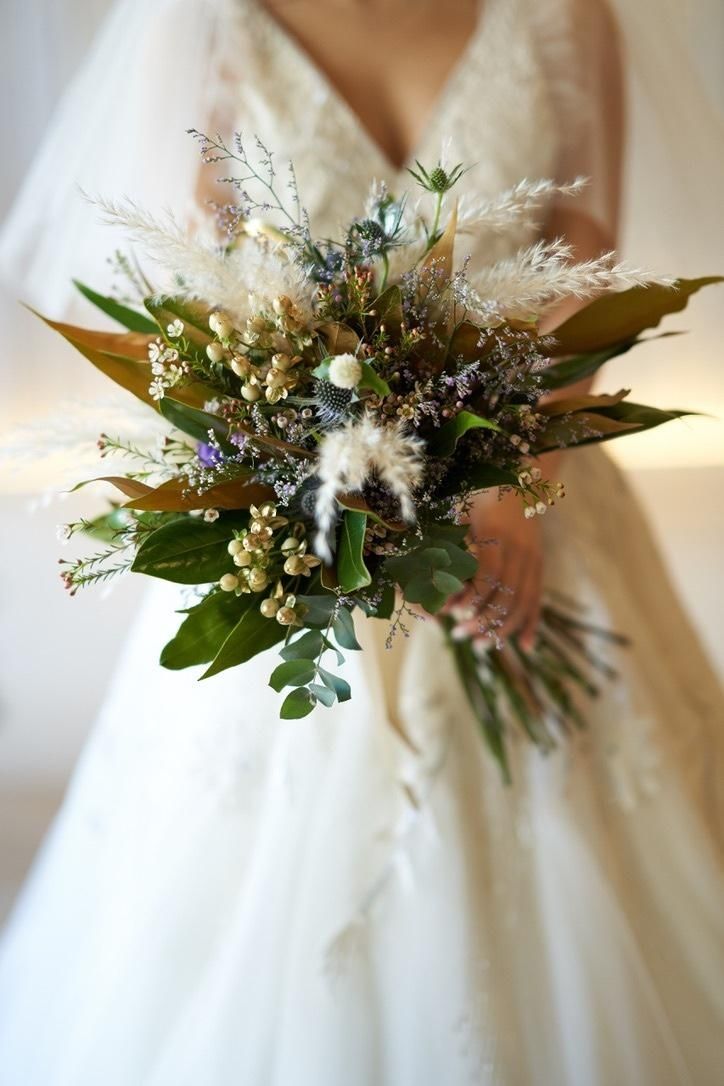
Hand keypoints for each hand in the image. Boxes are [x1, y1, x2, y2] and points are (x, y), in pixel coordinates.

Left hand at [444, 489, 543, 651]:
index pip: (490, 574)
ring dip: (503, 628)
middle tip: (459, 635)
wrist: (519, 477)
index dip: (474, 598)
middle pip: (507, 594)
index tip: (456, 615)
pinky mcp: (540, 564)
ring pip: (524, 602)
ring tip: (481, 645)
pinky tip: (525, 646)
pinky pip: (538, 599)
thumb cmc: (478, 494)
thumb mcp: (458, 512)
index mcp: (497, 532)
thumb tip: (435, 584)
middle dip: (484, 620)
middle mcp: (520, 547)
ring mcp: (533, 557)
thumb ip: (448, 546)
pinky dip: (532, 623)